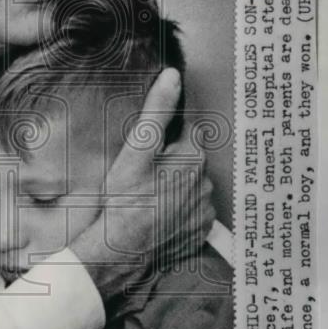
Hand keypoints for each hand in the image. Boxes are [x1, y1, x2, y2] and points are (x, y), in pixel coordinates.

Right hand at [71, 68, 214, 298]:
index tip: (148, 155)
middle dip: (172, 165)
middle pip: (191, 161)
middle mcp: (206, 182)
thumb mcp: (135, 151)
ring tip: (148, 200)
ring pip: (192, 186)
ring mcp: (205, 209)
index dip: (165, 141)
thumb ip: (156, 111)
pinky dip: (180, 211)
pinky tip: (158, 216)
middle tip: (143, 179)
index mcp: (193, 157)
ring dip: (176, 188)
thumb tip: (172, 76)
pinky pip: (193, 211)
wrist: (120, 251)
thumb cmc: (124, 201)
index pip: (187, 133)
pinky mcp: (201, 231)